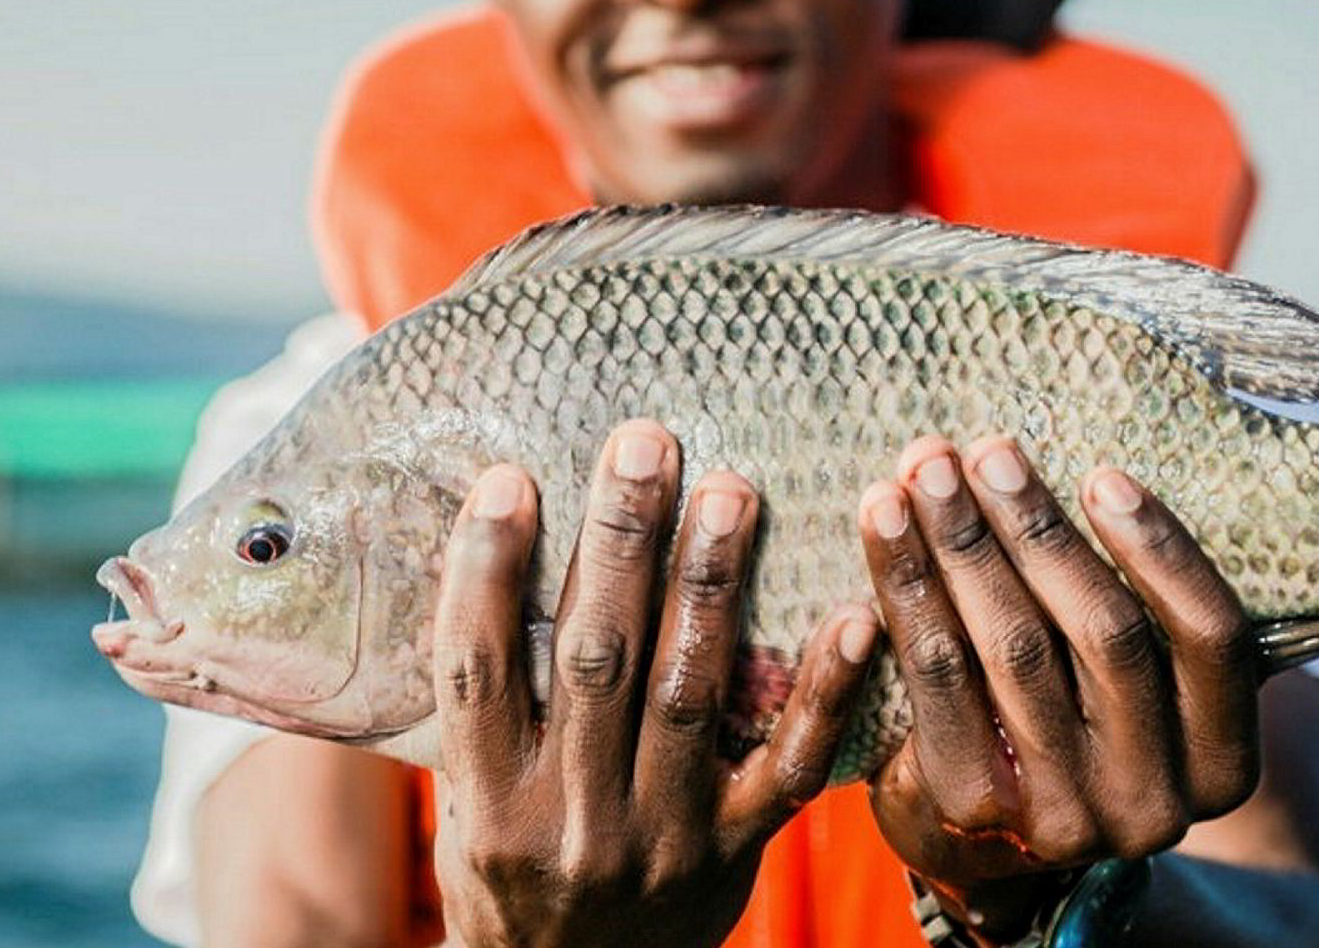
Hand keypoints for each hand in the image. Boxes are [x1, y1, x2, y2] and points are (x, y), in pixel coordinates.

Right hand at [431, 419, 879, 947]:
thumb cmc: (512, 874)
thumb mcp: (467, 803)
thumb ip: (482, 701)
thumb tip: (482, 548)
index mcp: (489, 802)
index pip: (476, 671)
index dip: (486, 573)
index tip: (510, 479)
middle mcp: (572, 821)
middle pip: (594, 661)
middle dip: (620, 544)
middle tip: (646, 443)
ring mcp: (661, 838)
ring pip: (687, 696)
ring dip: (709, 586)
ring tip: (731, 491)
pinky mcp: (736, 851)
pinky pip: (788, 768)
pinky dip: (824, 692)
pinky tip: (852, 615)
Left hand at [858, 435, 1262, 935]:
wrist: (988, 847)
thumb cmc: (1074, 724)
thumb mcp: (1142, 690)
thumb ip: (1151, 614)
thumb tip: (1109, 474)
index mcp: (1222, 764)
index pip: (1213, 640)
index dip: (1162, 551)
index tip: (1104, 474)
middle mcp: (1155, 802)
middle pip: (1106, 633)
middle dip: (1040, 529)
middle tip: (987, 452)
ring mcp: (1066, 815)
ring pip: (1014, 647)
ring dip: (962, 544)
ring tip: (926, 471)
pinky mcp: (974, 810)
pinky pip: (938, 678)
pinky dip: (909, 590)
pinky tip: (886, 528)